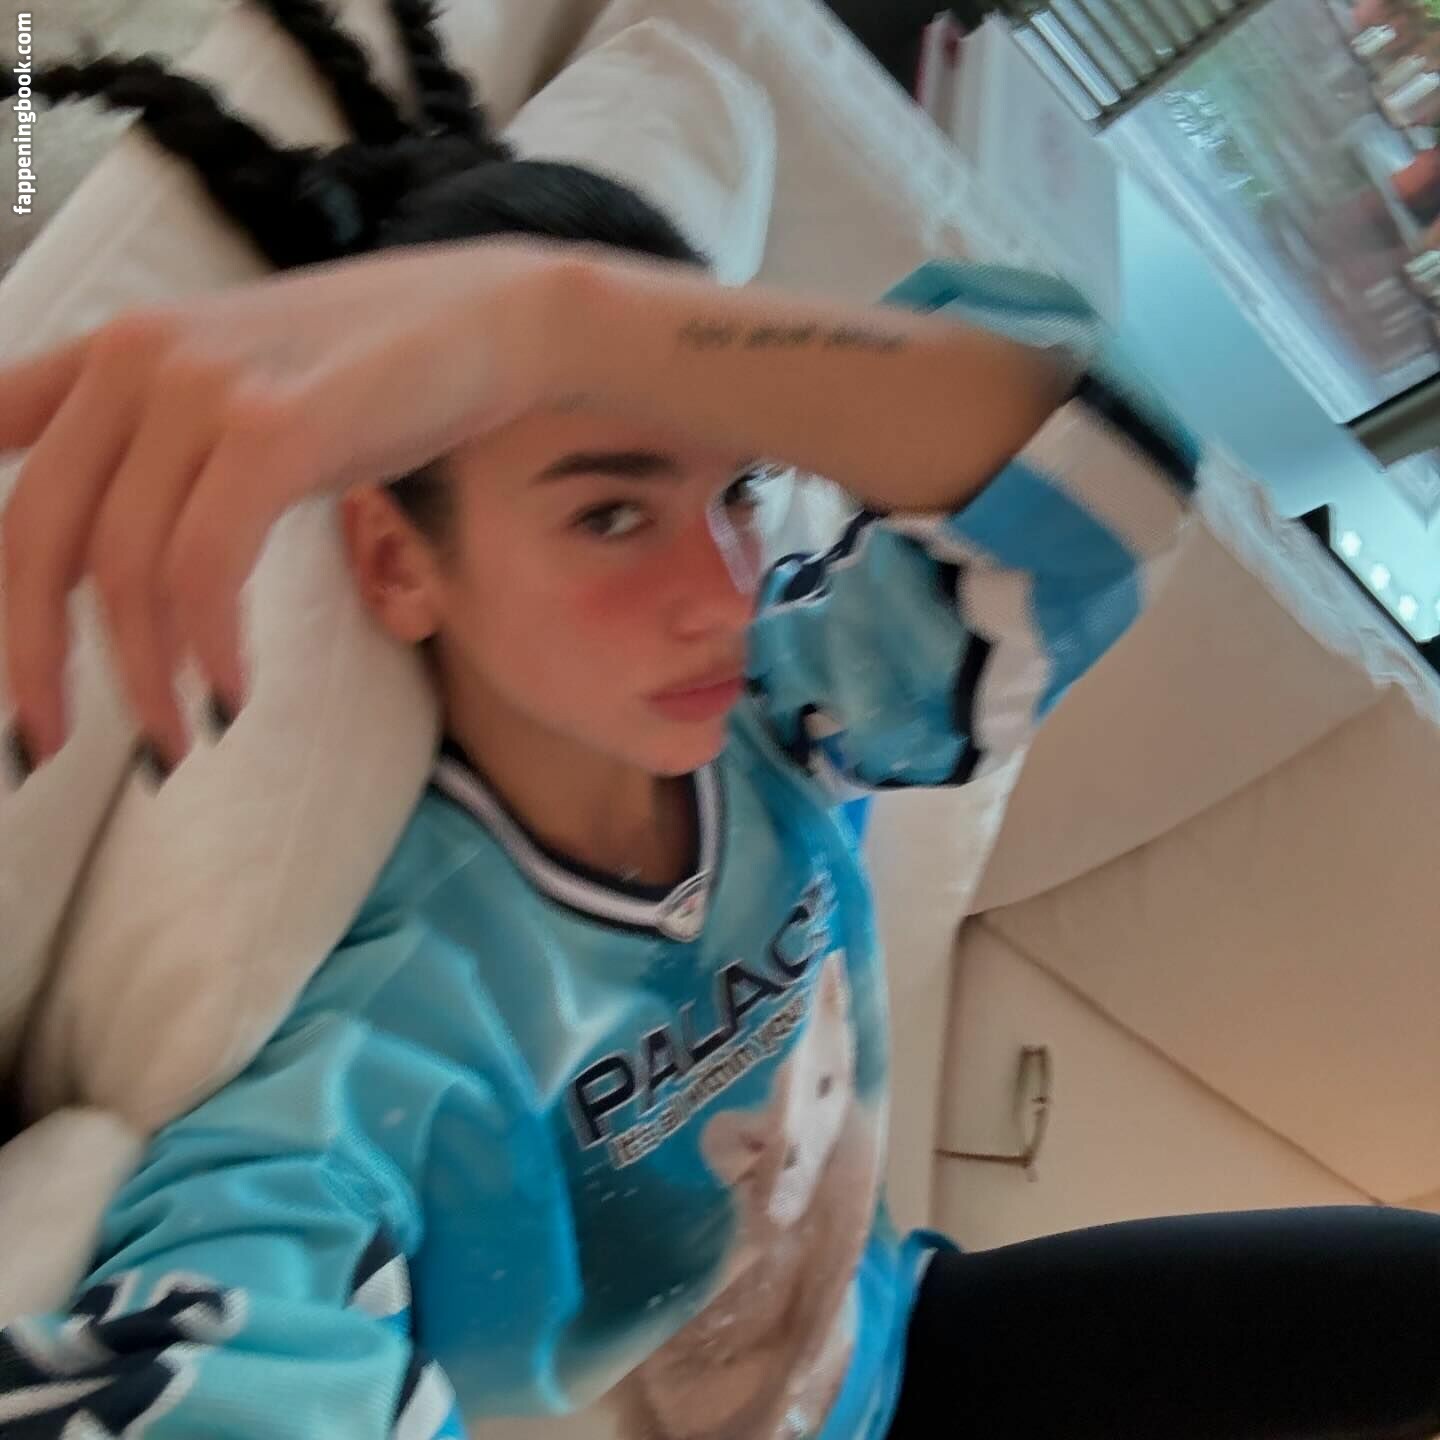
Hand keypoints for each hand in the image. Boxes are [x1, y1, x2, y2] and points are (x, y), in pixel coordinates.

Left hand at [1, 236, 571, 770]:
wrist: (500, 320)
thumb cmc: (384, 370)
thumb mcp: (248, 388)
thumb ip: (168, 439)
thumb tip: (118, 545)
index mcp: (117, 348)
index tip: (10, 660)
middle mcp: (138, 357)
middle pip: (35, 532)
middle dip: (30, 659)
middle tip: (40, 749)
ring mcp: (204, 388)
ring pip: (125, 566)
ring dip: (142, 679)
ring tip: (174, 743)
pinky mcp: (276, 429)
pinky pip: (206, 566)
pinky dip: (209, 648)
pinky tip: (232, 698)